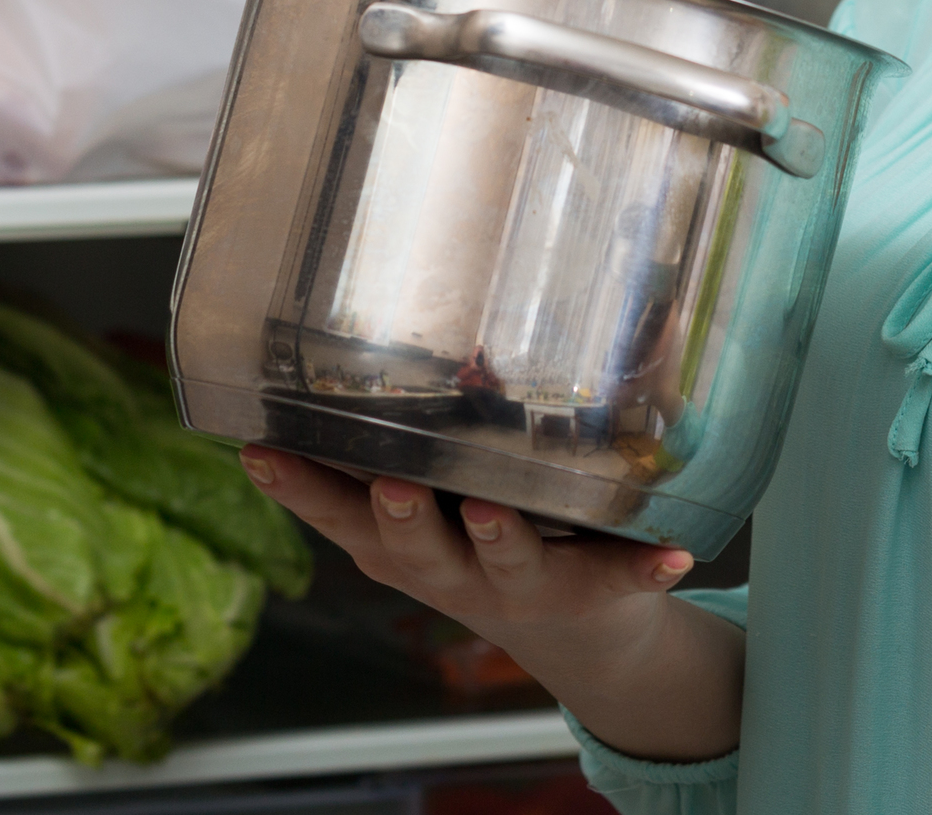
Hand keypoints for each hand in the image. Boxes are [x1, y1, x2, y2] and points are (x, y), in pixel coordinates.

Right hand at [242, 445, 741, 759]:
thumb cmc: (494, 535)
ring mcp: (517, 586)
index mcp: (407, 541)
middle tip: (393, 484)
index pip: (338, 512)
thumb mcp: (445, 491)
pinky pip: (617, 579)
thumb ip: (423, 423)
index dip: (297, 486)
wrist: (580, 629)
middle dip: (400, 516)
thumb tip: (404, 302)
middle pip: (414, 548)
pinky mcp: (589, 592)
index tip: (259, 450)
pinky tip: (672, 555)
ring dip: (498, 538)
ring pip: (503, 562)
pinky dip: (642, 567)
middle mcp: (451, 569)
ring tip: (498, 511)